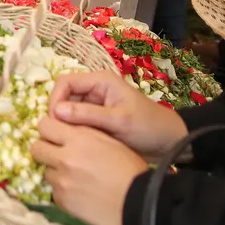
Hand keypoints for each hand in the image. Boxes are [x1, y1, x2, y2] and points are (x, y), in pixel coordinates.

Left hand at [31, 117, 148, 224]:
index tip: (56, 135)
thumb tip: (64, 130)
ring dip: (56, 172)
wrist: (139, 203)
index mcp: (77, 139)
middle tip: (59, 155)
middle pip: (36, 148)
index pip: (44, 125)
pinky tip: (80, 193)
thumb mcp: (109, 140)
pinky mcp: (62, 201)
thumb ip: (83, 133)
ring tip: (76, 177)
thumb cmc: (130, 169)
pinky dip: (64, 191)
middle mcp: (64, 158)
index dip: (50, 129)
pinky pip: (54, 191)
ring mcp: (61, 181)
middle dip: (46, 149)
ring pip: (46, 171)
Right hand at [49, 71, 187, 161]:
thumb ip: (87, 114)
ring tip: (67, 141)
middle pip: (64, 96)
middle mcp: (95, 89)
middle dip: (58, 113)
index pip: (65, 82)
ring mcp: (96, 104)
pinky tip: (75, 143)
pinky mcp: (98, 119)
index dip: (55, 99)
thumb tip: (56, 111)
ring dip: (66, 123)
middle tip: (58, 135)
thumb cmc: (148, 126)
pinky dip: (74, 130)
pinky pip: (78, 121)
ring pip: (69, 110)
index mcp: (100, 81)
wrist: (170, 142)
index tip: (53, 121)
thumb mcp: (118, 120)